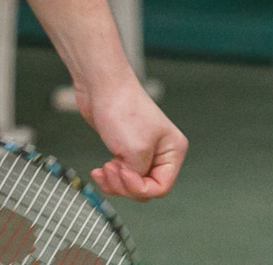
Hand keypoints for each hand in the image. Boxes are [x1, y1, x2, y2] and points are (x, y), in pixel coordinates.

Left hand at [77, 75, 186, 199]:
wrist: (101, 85)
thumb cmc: (122, 109)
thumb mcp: (136, 150)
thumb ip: (139, 176)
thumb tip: (135, 186)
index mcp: (173, 151)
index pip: (161, 187)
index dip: (139, 187)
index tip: (123, 173)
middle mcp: (161, 152)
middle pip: (146, 187)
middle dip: (125, 184)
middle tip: (110, 168)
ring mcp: (143, 150)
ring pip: (132, 183)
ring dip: (115, 182)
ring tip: (103, 169)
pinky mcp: (125, 148)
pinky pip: (121, 174)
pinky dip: (109, 176)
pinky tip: (98, 171)